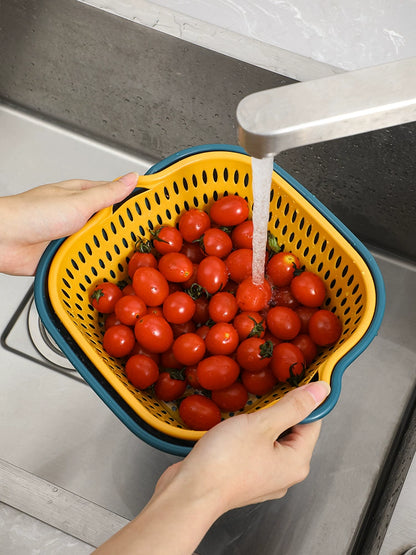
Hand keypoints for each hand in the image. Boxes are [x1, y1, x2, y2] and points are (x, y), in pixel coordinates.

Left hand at [0, 173, 137, 274]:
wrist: (3, 241)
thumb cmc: (30, 214)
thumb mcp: (79, 201)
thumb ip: (107, 193)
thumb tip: (131, 179)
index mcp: (82, 196)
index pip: (116, 196)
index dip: (135, 202)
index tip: (154, 209)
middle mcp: (78, 216)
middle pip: (110, 224)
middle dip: (122, 233)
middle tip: (143, 242)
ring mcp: (72, 236)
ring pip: (99, 244)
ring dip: (106, 251)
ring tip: (124, 258)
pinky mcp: (65, 256)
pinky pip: (85, 261)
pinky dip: (92, 265)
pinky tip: (101, 269)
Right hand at [95, 381, 329, 554]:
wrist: (189, 493)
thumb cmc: (225, 462)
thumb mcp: (262, 424)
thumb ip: (293, 406)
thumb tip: (321, 391)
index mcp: (297, 462)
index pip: (312, 421)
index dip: (302, 398)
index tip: (290, 379)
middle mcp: (284, 474)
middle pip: (291, 430)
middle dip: (277, 409)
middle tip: (261, 393)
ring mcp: (263, 477)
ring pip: (269, 438)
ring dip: (259, 421)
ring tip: (245, 408)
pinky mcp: (243, 477)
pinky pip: (253, 448)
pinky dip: (246, 434)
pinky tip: (233, 425)